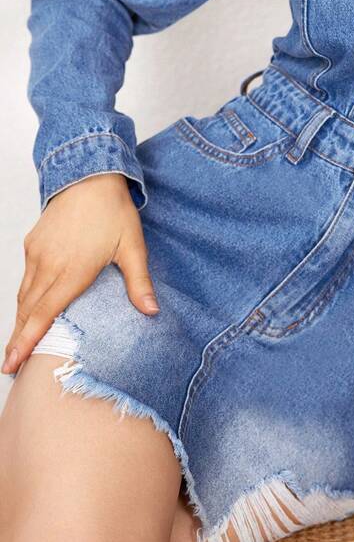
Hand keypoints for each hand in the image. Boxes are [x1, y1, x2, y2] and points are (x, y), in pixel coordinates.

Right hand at [2, 173, 158, 373]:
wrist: (90, 175)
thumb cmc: (114, 211)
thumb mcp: (133, 247)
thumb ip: (138, 282)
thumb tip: (151, 311)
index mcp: (72, 270)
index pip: (44, 313)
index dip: (27, 341)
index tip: (13, 363)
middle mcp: (48, 264)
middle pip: (27, 310)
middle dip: (17, 340)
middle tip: (10, 366)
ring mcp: (37, 253)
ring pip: (24, 295)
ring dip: (19, 321)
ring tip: (15, 345)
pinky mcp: (32, 243)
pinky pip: (25, 277)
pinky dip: (23, 298)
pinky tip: (27, 310)